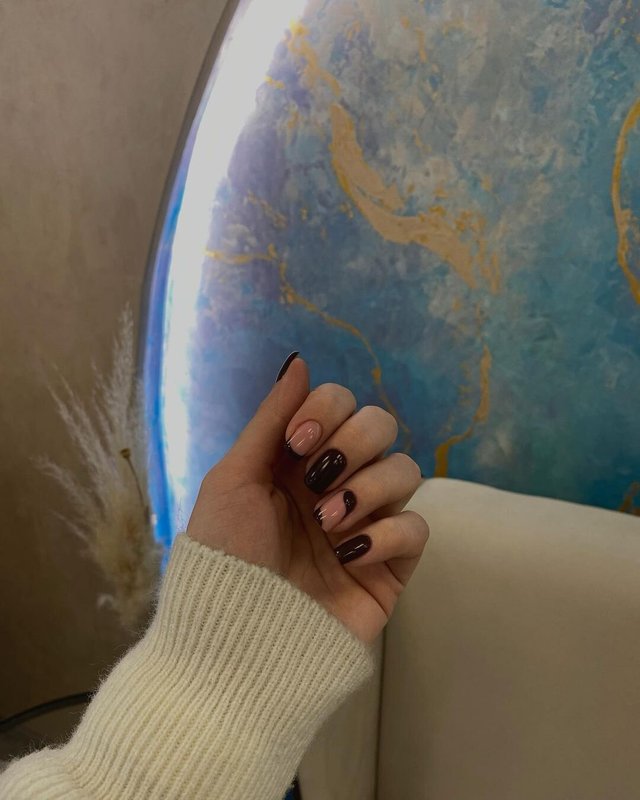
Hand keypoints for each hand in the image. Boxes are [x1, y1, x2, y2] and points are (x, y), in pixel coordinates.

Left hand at [187, 355, 428, 644]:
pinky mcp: (390, 566)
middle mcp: (336, 482)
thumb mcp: (233, 479)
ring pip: (406, 470)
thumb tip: (298, 359)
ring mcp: (366, 523)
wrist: (236, 642)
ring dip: (368, 488)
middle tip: (316, 479)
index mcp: (298, 460)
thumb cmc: (224, 557)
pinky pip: (416, 528)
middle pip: (381, 425)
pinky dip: (386, 533)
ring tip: (327, 524)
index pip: (340, 404)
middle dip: (354, 442)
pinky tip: (349, 554)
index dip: (327, 411)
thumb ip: (271, 419)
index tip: (297, 445)